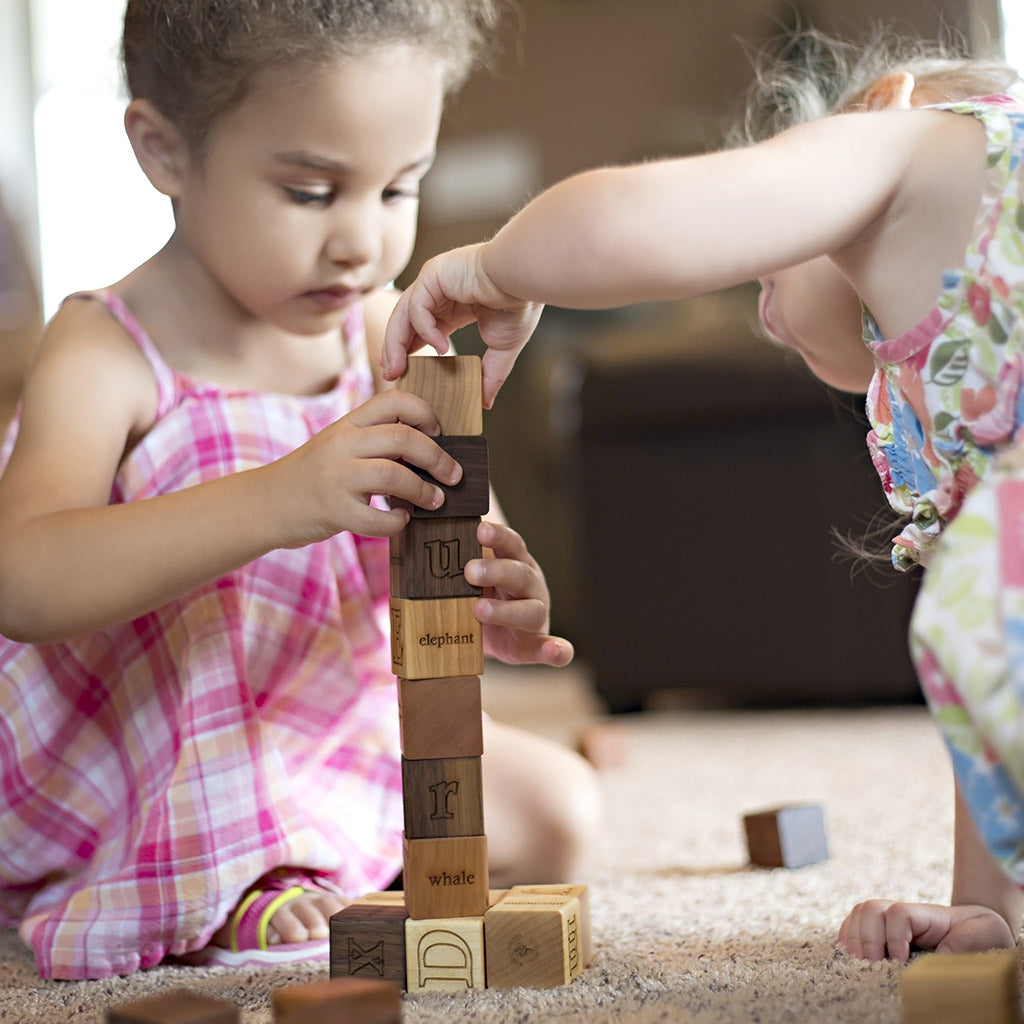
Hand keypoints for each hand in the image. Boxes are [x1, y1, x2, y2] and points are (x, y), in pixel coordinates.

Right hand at [268, 390, 462, 545]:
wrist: (265, 504)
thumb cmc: (313, 477)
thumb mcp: (339, 445)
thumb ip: (374, 440)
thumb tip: (430, 451)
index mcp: (347, 423)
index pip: (394, 400)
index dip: (426, 412)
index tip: (440, 432)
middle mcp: (341, 444)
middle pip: (404, 438)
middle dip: (438, 457)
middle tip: (454, 474)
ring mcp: (335, 477)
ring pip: (394, 475)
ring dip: (424, 491)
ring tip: (435, 501)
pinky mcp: (333, 510)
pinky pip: (377, 519)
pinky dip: (397, 523)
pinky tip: (401, 522)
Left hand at [381, 243, 543, 407]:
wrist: (524, 278)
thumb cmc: (518, 303)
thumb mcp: (503, 347)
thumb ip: (490, 374)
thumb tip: (485, 403)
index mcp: (454, 303)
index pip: (422, 327)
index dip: (408, 348)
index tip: (402, 372)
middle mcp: (440, 290)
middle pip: (405, 321)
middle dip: (394, 348)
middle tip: (390, 375)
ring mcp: (434, 280)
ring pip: (403, 314)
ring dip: (395, 343)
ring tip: (395, 369)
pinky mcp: (433, 274)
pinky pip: (417, 307)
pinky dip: (424, 330)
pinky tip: (440, 348)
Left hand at [464, 520, 572, 666]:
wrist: (485, 632)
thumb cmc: (473, 593)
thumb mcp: (464, 574)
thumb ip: (451, 559)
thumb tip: (417, 536)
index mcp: (514, 561)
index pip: (511, 544)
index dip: (499, 537)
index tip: (481, 530)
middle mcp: (529, 585)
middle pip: (519, 574)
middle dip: (496, 571)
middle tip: (469, 571)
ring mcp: (535, 614)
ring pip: (530, 610)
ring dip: (506, 611)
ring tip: (479, 610)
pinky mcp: (534, 644)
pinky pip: (548, 648)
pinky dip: (556, 650)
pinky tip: (556, 654)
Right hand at [836, 900, 1015, 961]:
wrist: (977, 927)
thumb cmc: (982, 931)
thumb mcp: (986, 932)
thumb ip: (966, 940)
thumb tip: (938, 954)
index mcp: (927, 913)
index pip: (898, 913)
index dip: (893, 936)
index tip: (898, 961)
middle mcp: (904, 912)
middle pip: (870, 908)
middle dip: (865, 936)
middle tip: (869, 964)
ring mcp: (891, 919)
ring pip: (859, 913)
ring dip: (853, 936)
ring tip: (856, 962)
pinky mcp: (884, 930)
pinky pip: (856, 923)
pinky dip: (847, 935)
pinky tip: (846, 952)